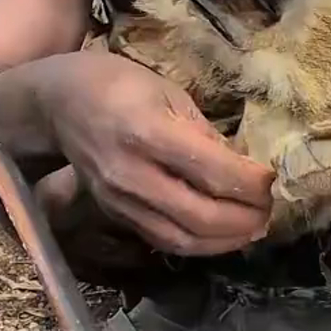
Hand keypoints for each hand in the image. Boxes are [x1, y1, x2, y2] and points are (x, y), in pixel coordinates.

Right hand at [37, 51, 273, 256]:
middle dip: (245, 218)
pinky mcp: (116, 215)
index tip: (272, 180)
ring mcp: (121, 200)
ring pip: (182, 238)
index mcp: (148, 132)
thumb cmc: (120, 85)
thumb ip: (205, 134)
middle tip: (270, 210)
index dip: (251, 184)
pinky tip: (222, 236)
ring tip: (254, 228)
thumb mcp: (169, 93)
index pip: (212, 172)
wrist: (58, 105)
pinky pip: (163, 240)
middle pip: (200, 215)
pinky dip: (199, 244)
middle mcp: (132, 174)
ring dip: (226, 240)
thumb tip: (244, 168)